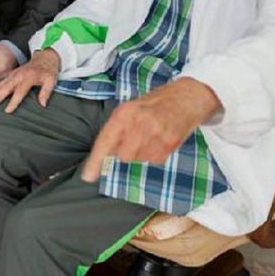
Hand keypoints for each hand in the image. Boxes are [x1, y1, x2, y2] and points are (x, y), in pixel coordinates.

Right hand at [0, 49, 60, 112]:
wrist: (44, 58)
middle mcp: (18, 75)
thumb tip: (42, 104)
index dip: (13, 102)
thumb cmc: (48, 71)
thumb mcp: (51, 80)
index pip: (19, 91)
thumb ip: (46, 92)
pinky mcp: (10, 75)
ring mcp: (13, 75)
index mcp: (28, 77)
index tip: (7, 111)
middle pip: (5, 88)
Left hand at [81, 78, 221, 182]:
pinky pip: (154, 160)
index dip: (95, 160)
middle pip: (123, 156)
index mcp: (125, 112)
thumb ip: (117, 129)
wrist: (186, 98)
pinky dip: (154, 154)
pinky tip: (158, 140)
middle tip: (133, 141)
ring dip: (140, 154)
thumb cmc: (154, 104)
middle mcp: (139, 123)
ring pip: (139, 160)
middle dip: (125, 154)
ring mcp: (156, 134)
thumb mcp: (130, 108)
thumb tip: (107, 154)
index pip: (105, 141)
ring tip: (148, 137)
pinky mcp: (170, 143)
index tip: (88, 176)